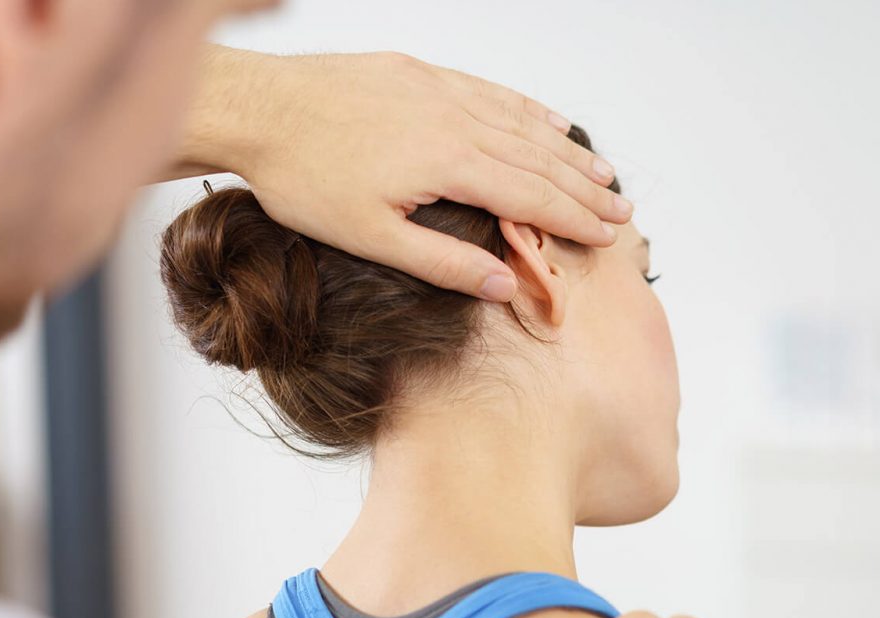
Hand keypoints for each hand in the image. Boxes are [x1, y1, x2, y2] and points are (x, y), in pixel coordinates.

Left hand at [177, 48, 631, 300]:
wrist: (257, 110)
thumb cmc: (304, 179)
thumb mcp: (373, 238)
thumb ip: (444, 263)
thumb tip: (506, 284)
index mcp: (449, 164)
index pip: (531, 197)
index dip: (574, 219)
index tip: (608, 236)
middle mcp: (454, 119)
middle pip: (538, 158)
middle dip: (584, 188)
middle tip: (622, 209)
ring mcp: (438, 89)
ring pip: (519, 122)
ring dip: (564, 150)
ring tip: (601, 170)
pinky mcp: (418, 72)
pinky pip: (489, 91)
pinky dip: (525, 109)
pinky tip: (548, 121)